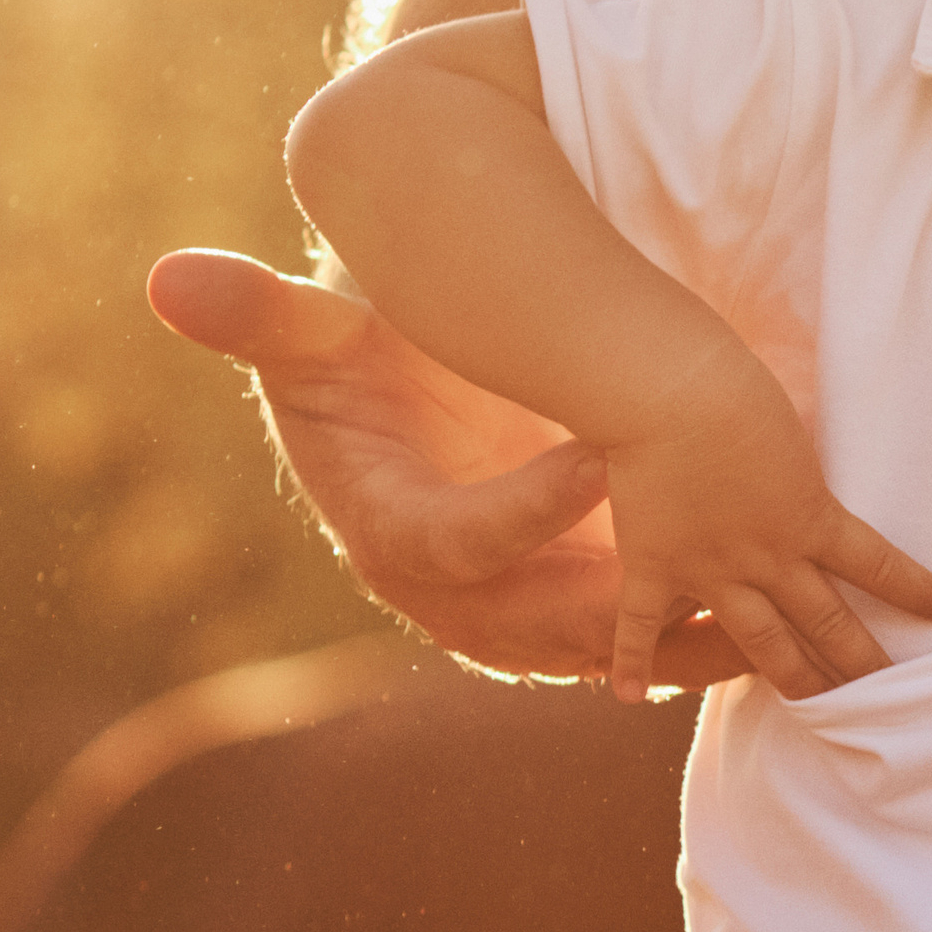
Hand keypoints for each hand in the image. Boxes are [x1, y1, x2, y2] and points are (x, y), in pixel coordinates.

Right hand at [146, 249, 740, 684]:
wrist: (398, 403)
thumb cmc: (355, 357)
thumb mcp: (308, 329)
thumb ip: (257, 312)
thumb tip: (169, 276)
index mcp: (383, 526)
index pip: (451, 540)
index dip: (520, 512)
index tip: (594, 464)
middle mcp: (442, 596)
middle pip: (533, 626)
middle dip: (620, 612)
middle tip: (706, 583)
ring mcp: (505, 617)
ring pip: (591, 654)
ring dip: (673, 648)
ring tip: (756, 633)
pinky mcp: (558, 616)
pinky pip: (625, 650)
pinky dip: (688, 647)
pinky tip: (761, 638)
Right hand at [602, 340, 931, 702]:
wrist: (672, 394)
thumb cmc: (737, 390)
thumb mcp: (794, 430)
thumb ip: (805, 471)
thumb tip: (813, 475)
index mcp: (810, 518)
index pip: (882, 567)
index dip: (922, 593)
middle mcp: (770, 558)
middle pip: (829, 625)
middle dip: (863, 663)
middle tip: (890, 692)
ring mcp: (712, 571)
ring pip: (762, 643)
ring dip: (794, 679)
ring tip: (815, 707)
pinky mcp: (656, 568)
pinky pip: (643, 626)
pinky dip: (634, 660)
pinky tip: (628, 697)